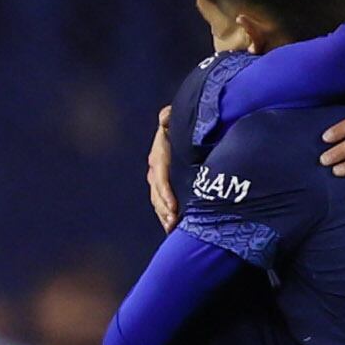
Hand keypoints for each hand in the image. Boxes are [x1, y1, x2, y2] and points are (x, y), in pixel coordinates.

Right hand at [147, 106, 177, 231]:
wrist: (188, 126)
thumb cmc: (188, 120)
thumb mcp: (181, 116)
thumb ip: (171, 116)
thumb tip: (164, 118)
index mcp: (159, 152)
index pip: (159, 175)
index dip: (165, 192)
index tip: (172, 206)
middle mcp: (156, 166)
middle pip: (157, 192)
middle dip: (164, 209)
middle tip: (173, 223)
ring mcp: (159, 177)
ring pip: (158, 200)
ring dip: (164, 215)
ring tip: (171, 229)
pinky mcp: (166, 185)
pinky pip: (163, 202)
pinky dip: (167, 216)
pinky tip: (172, 228)